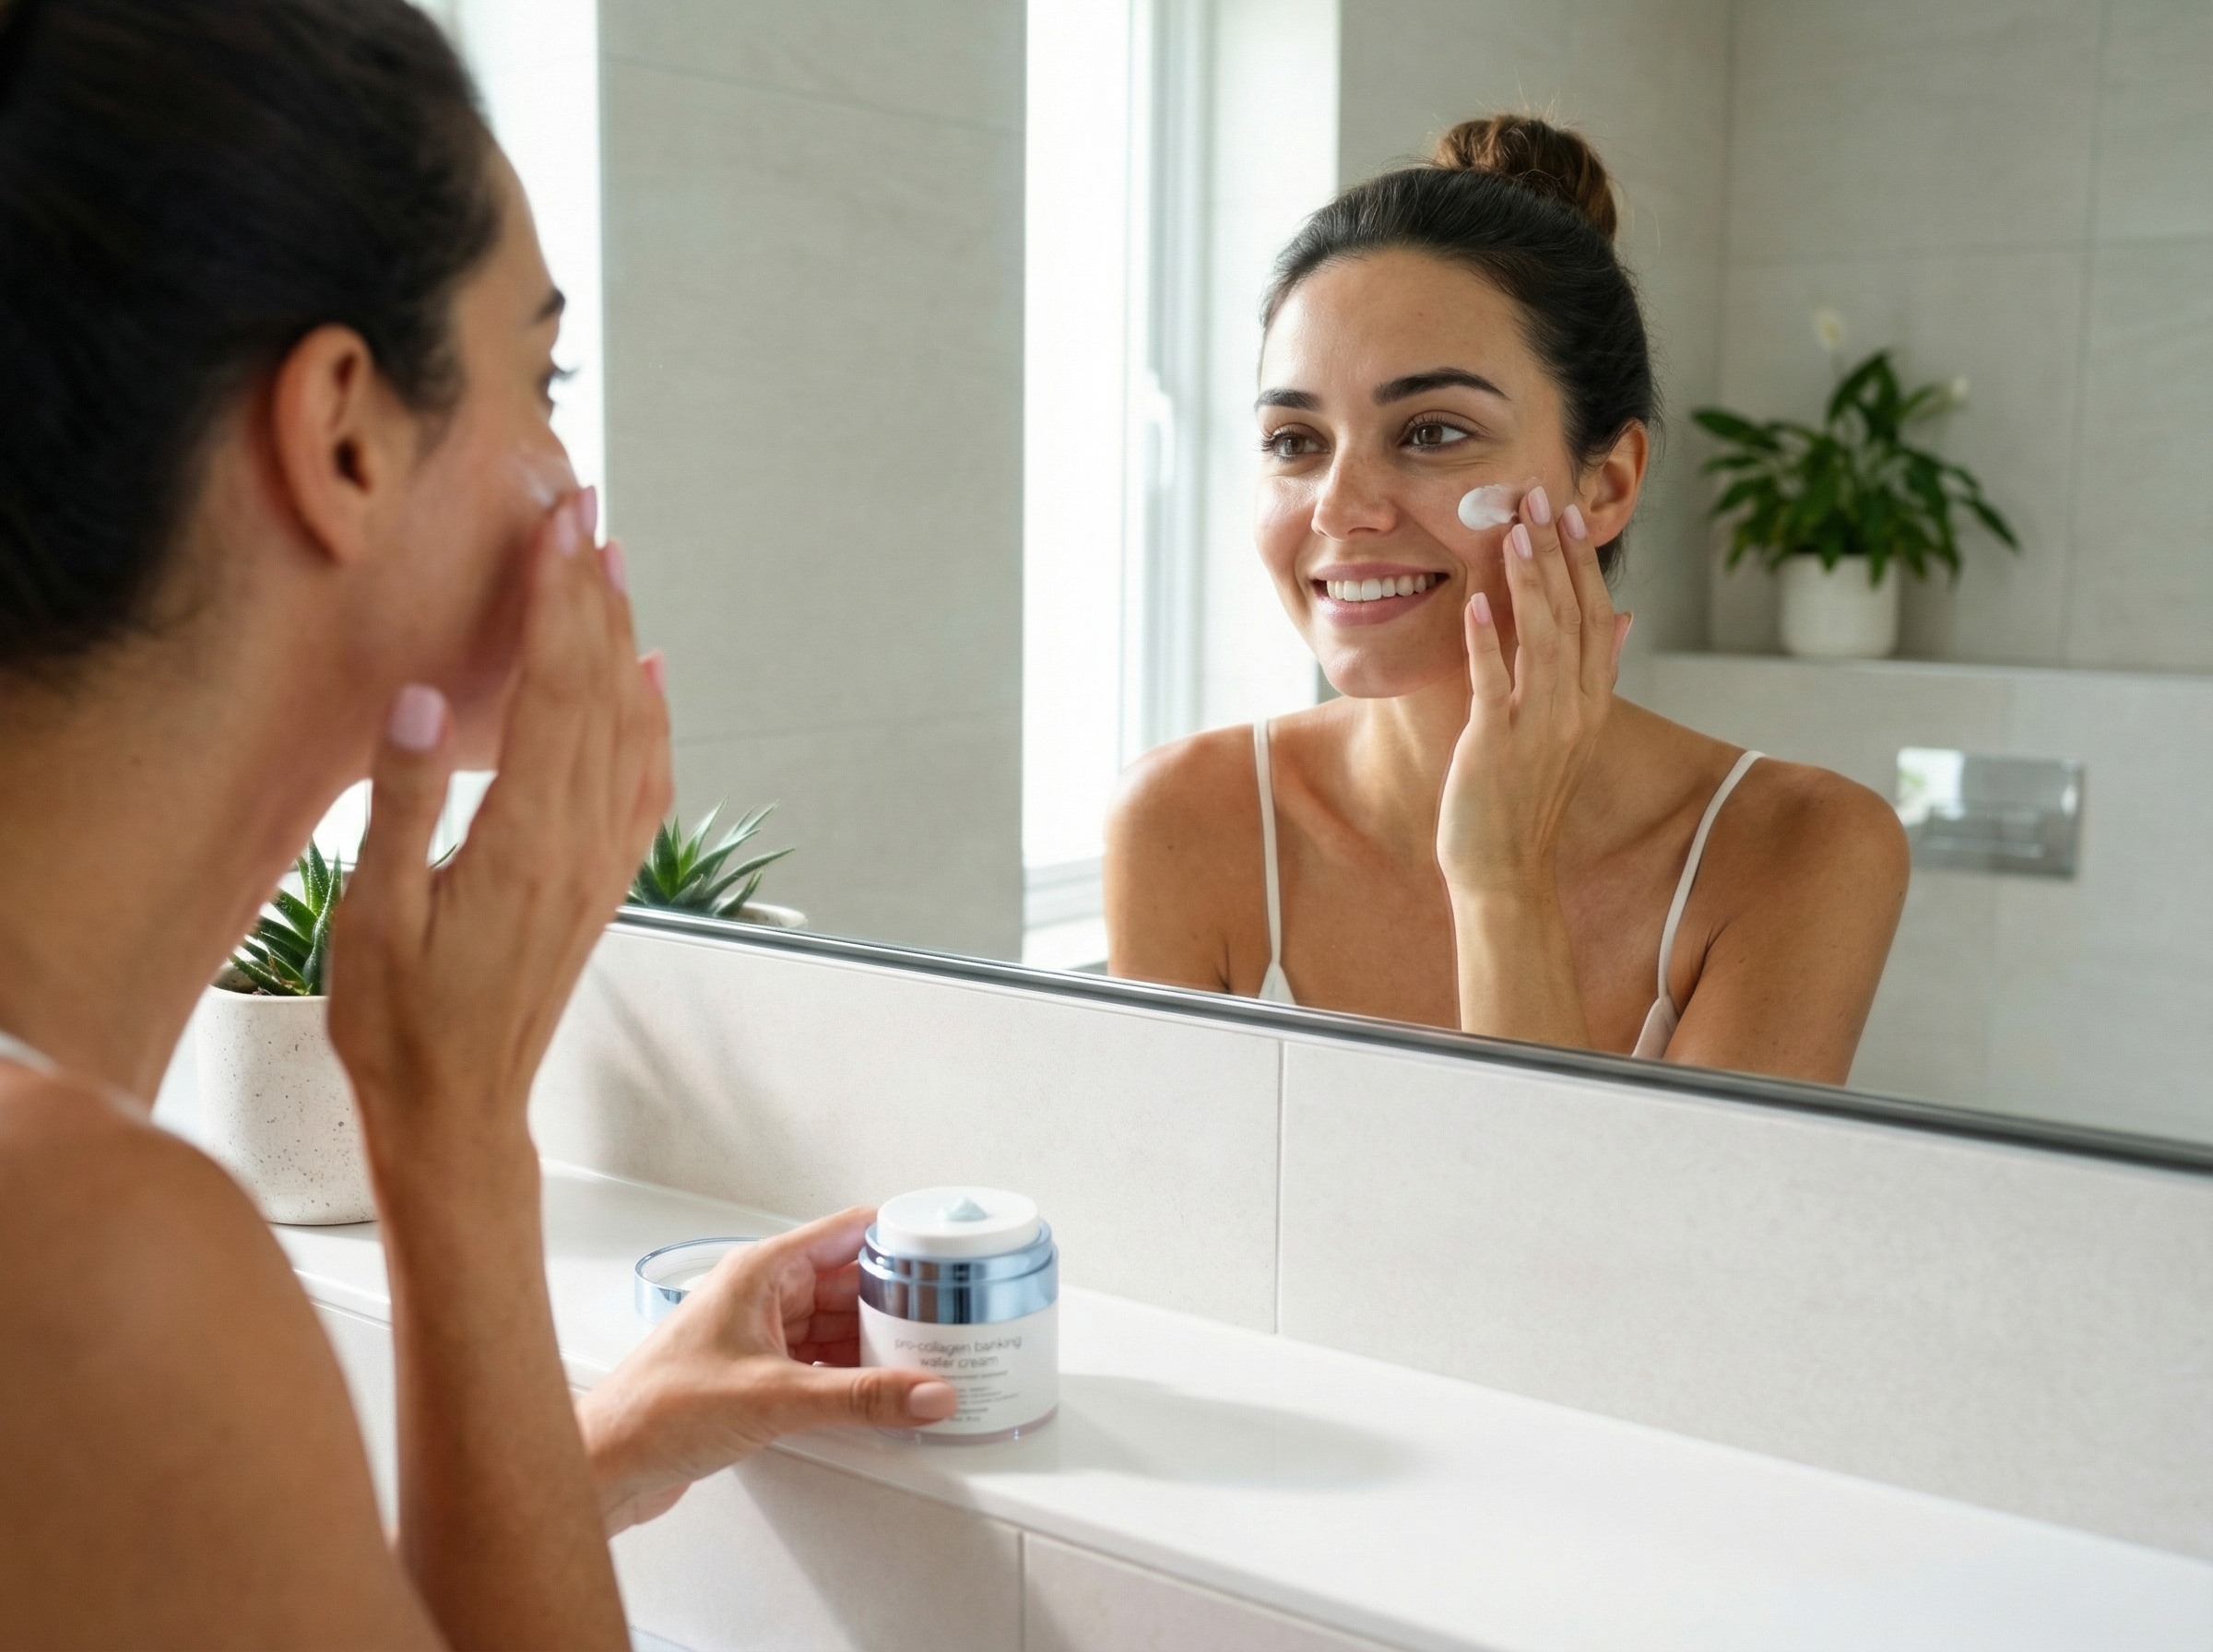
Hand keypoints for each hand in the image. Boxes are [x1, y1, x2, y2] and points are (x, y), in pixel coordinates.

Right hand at [329, 489, 671, 1204]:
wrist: (459, 1108)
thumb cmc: (399, 1020)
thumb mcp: (374, 915)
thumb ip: (402, 804)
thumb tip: (423, 702)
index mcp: (522, 840)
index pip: (553, 691)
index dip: (557, 601)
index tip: (557, 526)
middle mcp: (580, 842)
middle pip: (601, 692)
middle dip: (593, 594)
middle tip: (586, 511)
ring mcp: (600, 863)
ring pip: (630, 728)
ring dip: (621, 641)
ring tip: (612, 566)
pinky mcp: (601, 882)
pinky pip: (645, 782)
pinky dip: (651, 717)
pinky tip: (647, 677)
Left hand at [577, 1209, 960, 1533]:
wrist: (605, 1464)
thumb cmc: (656, 1410)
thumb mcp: (777, 1397)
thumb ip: (862, 1397)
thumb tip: (927, 1393)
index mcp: (761, 1270)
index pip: (846, 1231)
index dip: (897, 1236)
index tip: (945, 1250)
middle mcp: (761, 1294)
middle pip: (849, 1282)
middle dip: (897, 1300)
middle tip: (949, 1317)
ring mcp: (759, 1334)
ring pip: (837, 1324)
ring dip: (877, 1342)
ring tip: (928, 1357)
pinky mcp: (757, 1375)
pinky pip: (821, 1360)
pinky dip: (853, 1374)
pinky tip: (882, 1392)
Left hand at [1437, 483, 1629, 902]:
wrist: (1505, 873)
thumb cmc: (1525, 802)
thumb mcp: (1569, 735)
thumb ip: (1593, 674)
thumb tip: (1624, 618)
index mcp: (1590, 706)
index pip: (1597, 619)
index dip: (1583, 565)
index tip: (1569, 516)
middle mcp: (1573, 712)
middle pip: (1573, 617)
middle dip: (1557, 554)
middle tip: (1539, 498)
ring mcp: (1538, 729)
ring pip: (1541, 641)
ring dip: (1528, 582)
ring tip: (1515, 532)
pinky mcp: (1496, 747)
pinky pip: (1493, 684)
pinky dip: (1487, 640)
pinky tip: (1477, 601)